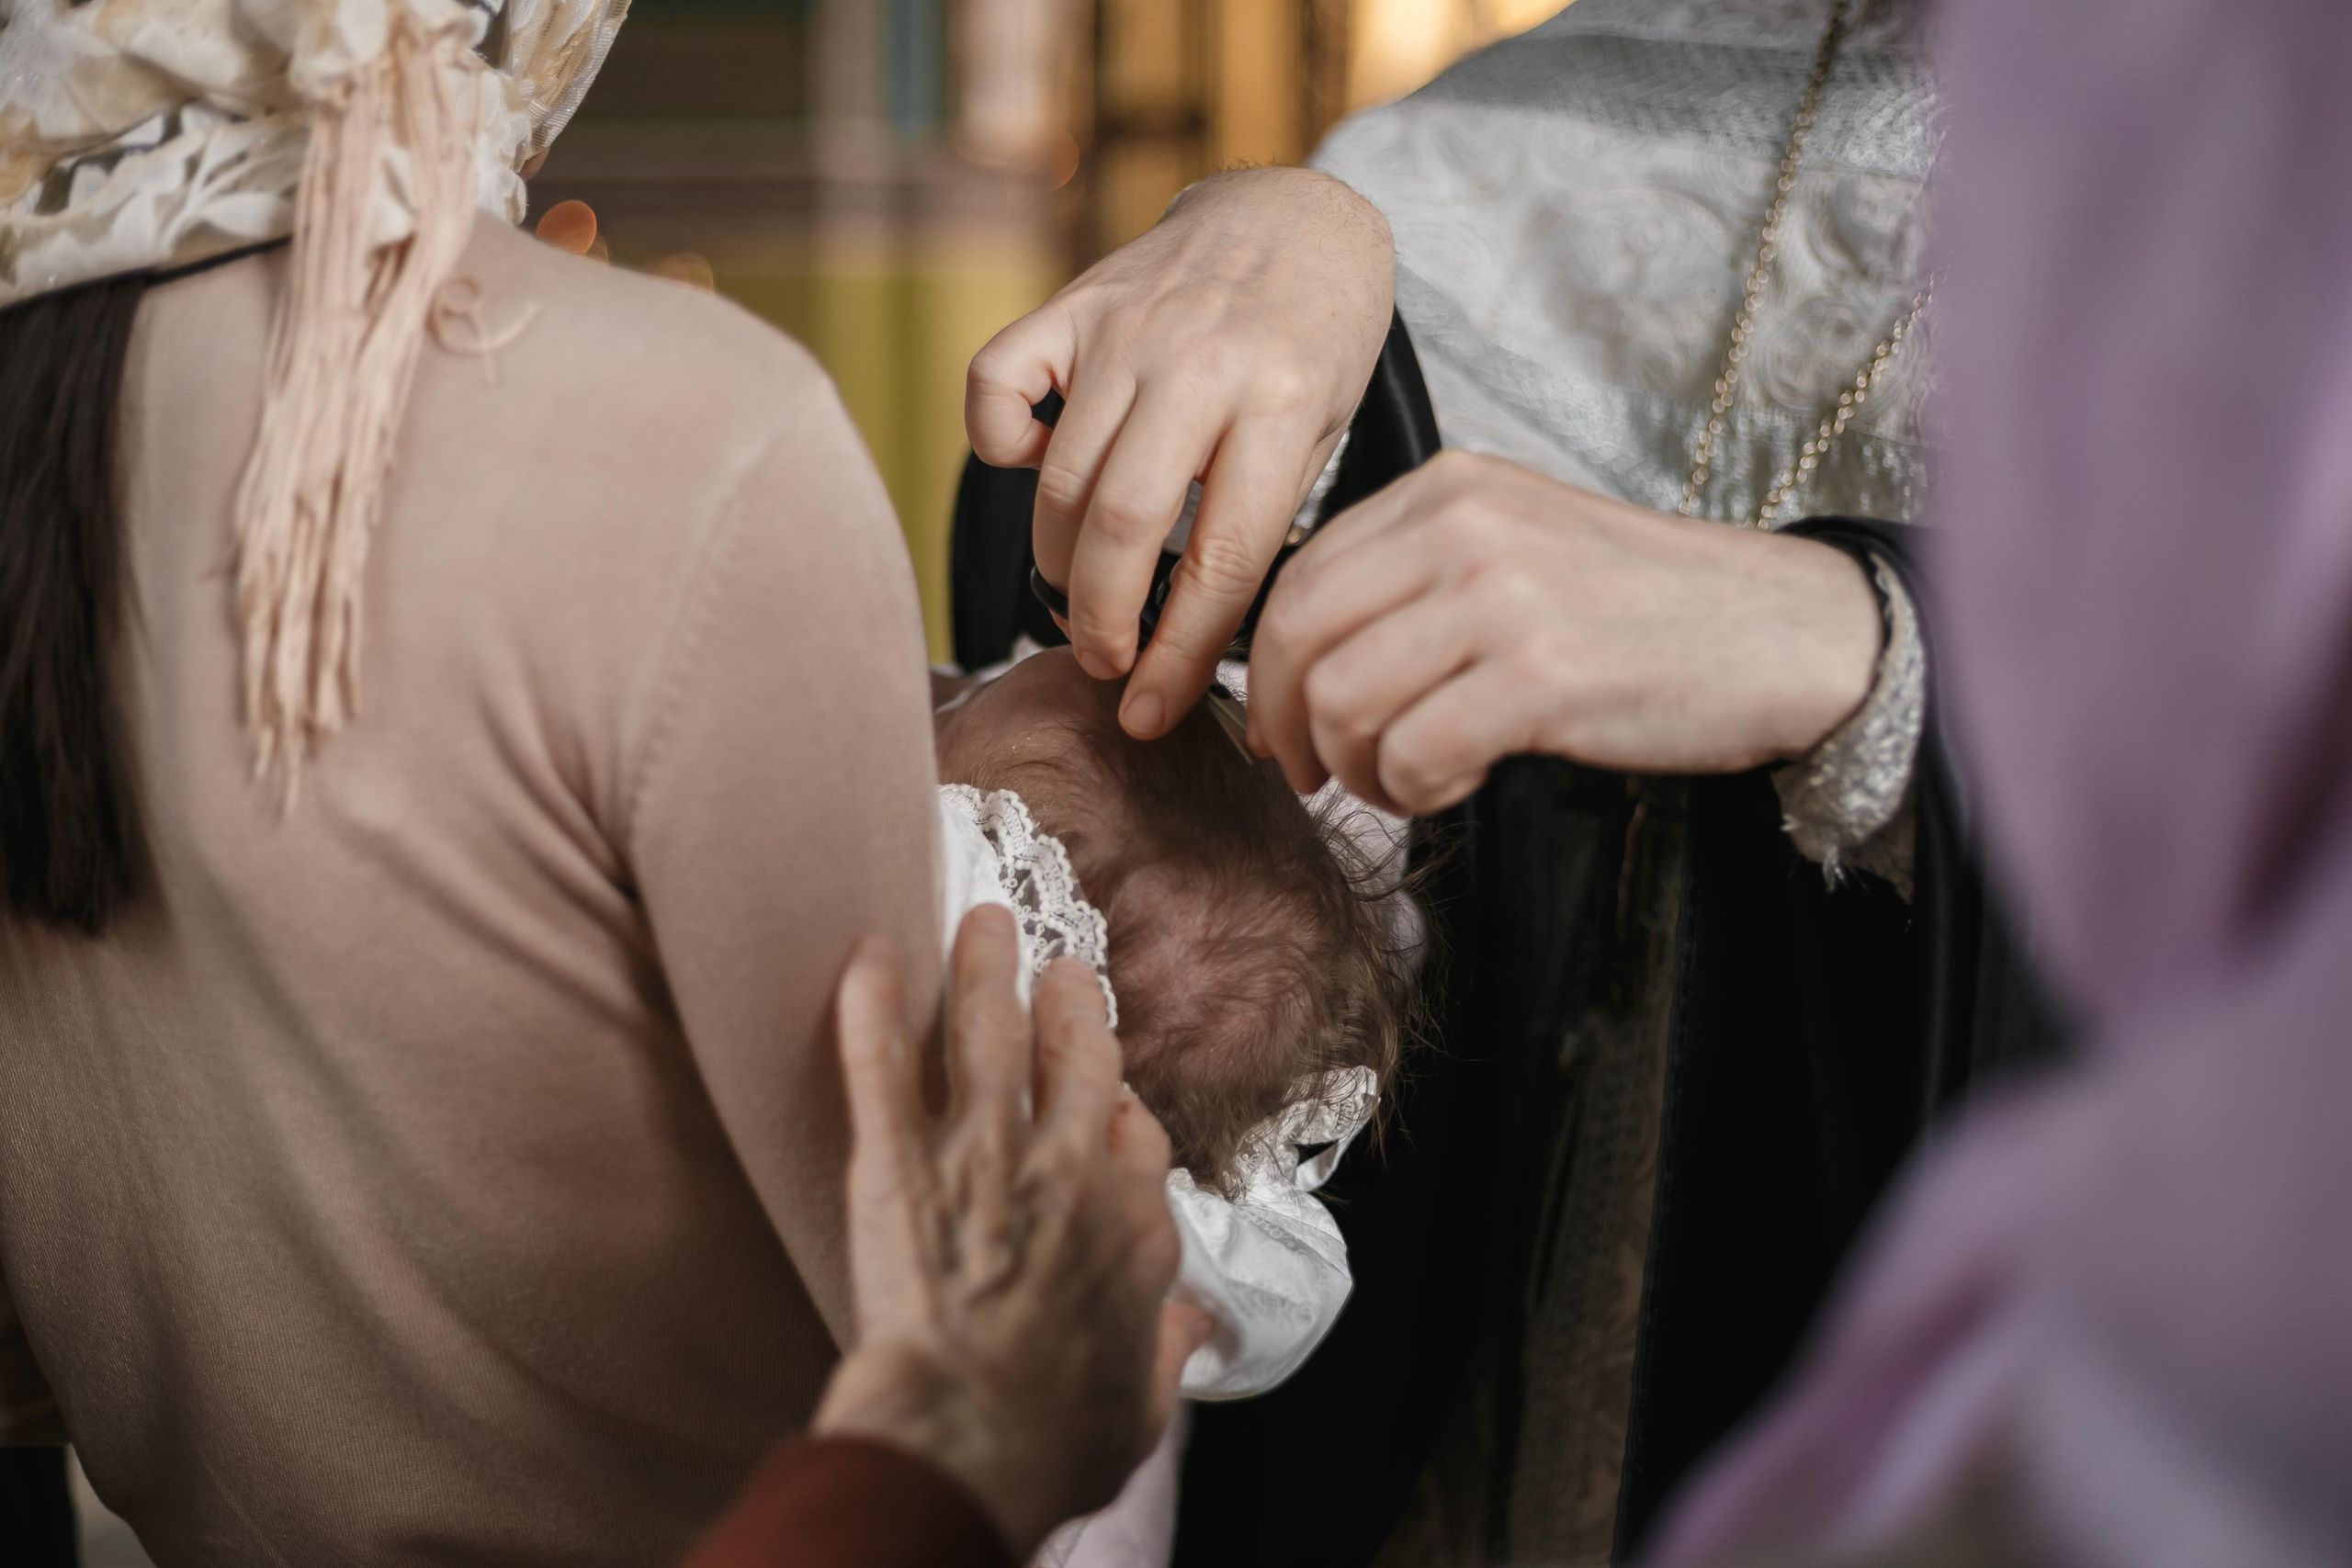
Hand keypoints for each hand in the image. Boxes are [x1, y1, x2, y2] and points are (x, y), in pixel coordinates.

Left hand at [813, 908, 1210, 1557]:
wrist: (966, 1439)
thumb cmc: (1050, 1442)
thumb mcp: (1141, 1412)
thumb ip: (1165, 1355)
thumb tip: (1188, 1331)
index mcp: (1128, 1226)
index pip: (1135, 1134)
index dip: (1119, 1104)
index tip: (1106, 1096)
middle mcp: (1065, 1170)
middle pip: (1077, 1055)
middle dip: (1070, 1001)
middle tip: (1057, 967)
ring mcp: (981, 1155)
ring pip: (990, 1033)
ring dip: (985, 967)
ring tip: (979, 921)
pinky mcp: (898, 1160)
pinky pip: (883, 1065)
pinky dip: (871, 1002)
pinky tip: (865, 953)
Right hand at [967, 166, 1392, 738]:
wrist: (1296, 219)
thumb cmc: (1314, 350)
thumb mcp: (1321, 439)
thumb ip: (1258, 527)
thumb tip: (1191, 658)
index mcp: (1282, 404)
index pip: (1219, 561)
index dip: (1177, 656)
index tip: (1151, 714)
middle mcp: (1198, 363)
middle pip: (1120, 526)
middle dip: (1100, 622)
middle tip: (1105, 661)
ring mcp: (1127, 329)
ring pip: (1059, 477)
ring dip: (1057, 562)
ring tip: (1080, 596)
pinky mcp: (1073, 303)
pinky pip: (995, 384)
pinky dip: (997, 443)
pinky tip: (1034, 467)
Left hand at [1246, 451, 1883, 814]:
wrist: (1787, 633)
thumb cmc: (1642, 611)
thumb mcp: (1514, 549)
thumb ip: (1411, 579)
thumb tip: (1295, 662)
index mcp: (1449, 488)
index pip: (1299, 575)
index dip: (1264, 668)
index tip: (1277, 727)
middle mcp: (1467, 526)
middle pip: (1298, 635)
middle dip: (1284, 724)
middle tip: (1312, 775)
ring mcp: (1505, 596)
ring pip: (1343, 699)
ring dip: (1353, 769)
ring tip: (1401, 784)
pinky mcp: (1543, 675)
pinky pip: (1413, 752)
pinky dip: (1411, 793)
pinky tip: (1450, 789)